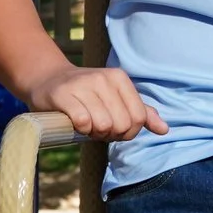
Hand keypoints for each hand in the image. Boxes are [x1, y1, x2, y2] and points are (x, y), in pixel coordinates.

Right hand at [29, 64, 166, 141]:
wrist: (48, 80)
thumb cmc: (86, 94)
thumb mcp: (116, 98)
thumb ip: (141, 113)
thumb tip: (164, 130)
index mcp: (120, 78)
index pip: (138, 118)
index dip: (128, 132)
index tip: (114, 129)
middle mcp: (104, 78)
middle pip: (122, 124)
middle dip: (110, 134)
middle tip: (98, 128)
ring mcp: (83, 84)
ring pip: (103, 125)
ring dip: (94, 133)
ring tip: (86, 125)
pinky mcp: (63, 94)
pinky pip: (82, 122)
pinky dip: (80, 129)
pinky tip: (75, 124)